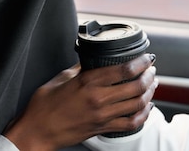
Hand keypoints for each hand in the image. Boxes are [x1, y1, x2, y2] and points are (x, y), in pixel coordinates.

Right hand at [3, 53, 157, 150]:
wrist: (37, 131)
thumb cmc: (44, 106)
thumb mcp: (62, 78)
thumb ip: (81, 69)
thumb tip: (93, 60)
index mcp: (88, 82)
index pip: (123, 70)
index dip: (141, 62)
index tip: (147, 57)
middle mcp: (98, 99)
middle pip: (135, 86)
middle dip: (149, 76)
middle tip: (151, 70)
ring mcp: (102, 115)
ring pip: (137, 104)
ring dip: (149, 93)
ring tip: (152, 85)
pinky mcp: (102, 128)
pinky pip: (131, 123)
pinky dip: (143, 115)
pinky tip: (146, 108)